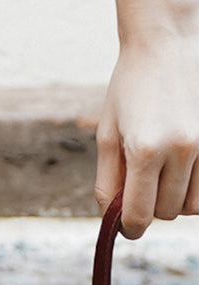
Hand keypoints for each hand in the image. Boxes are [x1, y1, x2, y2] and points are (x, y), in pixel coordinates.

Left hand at [97, 7, 198, 236]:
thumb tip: (112, 220)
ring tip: (163, 177)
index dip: (129, 229)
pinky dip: (194, 188)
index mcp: (144, 151)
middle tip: (142, 188)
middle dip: (151, 209)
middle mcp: (180, 149)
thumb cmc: (131, 87)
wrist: (167, 42)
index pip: (138, 216)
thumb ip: (107, 182)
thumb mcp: (107, 134)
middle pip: (166, 213)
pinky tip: (181, 171)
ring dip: (175, 201)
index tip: (127, 226)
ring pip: (192, 205)